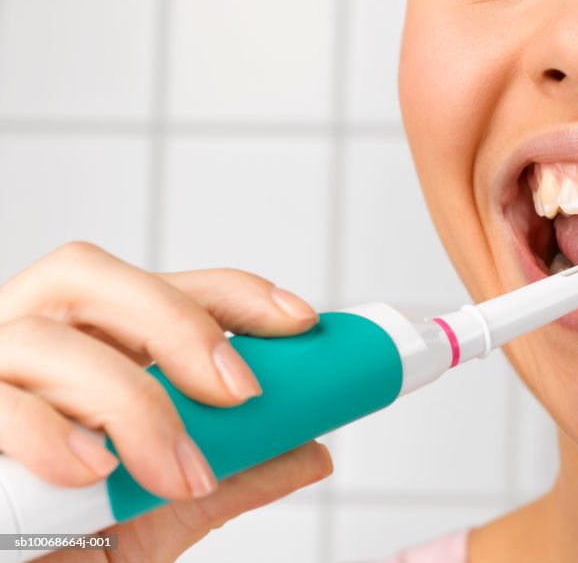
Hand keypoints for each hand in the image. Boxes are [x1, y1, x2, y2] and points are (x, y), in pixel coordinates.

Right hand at [0, 242, 328, 556]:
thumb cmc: (71, 544)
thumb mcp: (166, 508)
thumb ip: (234, 473)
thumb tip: (314, 450)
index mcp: (84, 345)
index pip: (160, 286)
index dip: (232, 292)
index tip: (299, 321)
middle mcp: (29, 344)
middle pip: (91, 276)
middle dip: (178, 324)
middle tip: (241, 392)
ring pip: (41, 337)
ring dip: (127, 400)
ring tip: (173, 471)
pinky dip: (48, 432)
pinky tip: (90, 470)